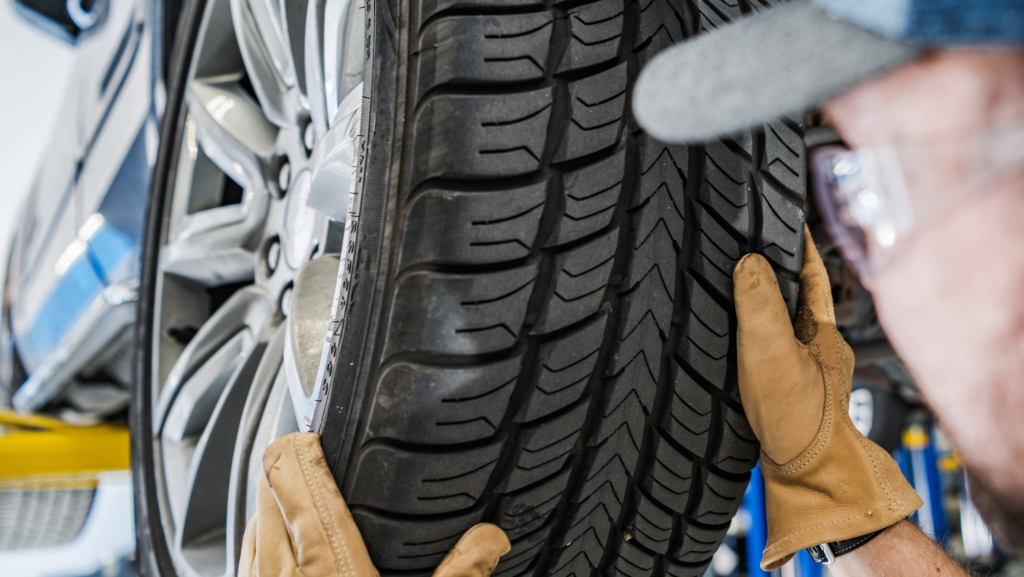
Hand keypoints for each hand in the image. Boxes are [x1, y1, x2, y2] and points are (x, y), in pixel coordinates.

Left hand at [239, 432, 510, 576]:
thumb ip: (459, 575)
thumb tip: (491, 539)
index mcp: (327, 563)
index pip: (293, 476)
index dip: (298, 445)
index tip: (314, 436)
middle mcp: (280, 571)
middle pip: (264, 489)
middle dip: (285, 469)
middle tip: (312, 462)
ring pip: (250, 524)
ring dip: (270, 504)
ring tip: (297, 500)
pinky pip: (245, 561)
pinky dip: (261, 542)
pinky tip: (281, 555)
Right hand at [733, 227, 921, 570]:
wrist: (809, 475)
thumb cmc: (799, 418)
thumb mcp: (771, 349)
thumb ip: (758, 301)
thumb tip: (748, 262)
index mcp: (823, 329)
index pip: (812, 271)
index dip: (797, 243)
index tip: (784, 217)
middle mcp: (820, 347)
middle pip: (798, 296)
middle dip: (777, 272)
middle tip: (752, 247)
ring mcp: (808, 372)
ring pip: (784, 325)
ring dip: (765, 306)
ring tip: (737, 289)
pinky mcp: (791, 395)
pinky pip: (772, 352)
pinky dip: (756, 340)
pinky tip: (738, 347)